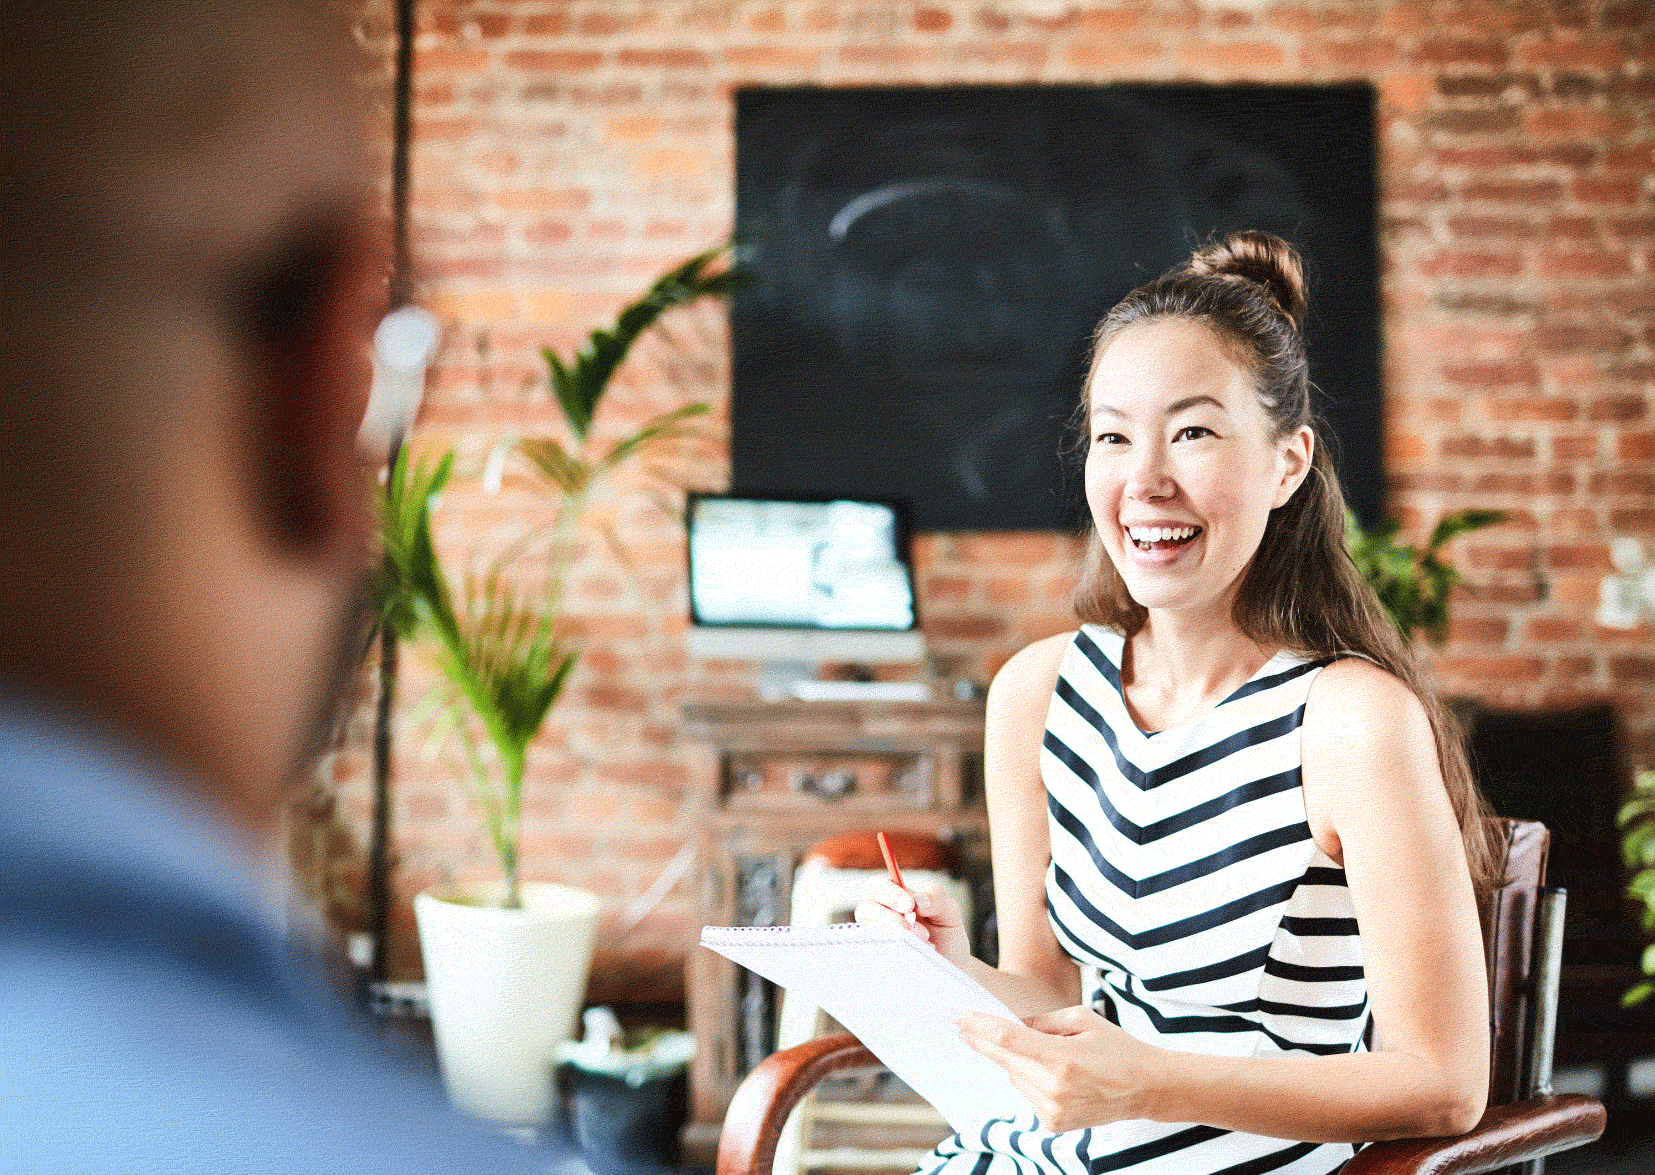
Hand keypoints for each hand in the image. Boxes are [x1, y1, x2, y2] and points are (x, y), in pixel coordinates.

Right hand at [853, 879, 971, 968]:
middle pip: (865, 908)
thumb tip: (918, 900)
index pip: (877, 886)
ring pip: (868, 931)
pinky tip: (914, 954)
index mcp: (895, 897)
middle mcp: (881, 915)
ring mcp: (878, 938)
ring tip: (923, 941)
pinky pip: (874, 953)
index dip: (889, 893)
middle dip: (890, 917)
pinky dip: (893, 951)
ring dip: (894, 934)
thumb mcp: (949, 911)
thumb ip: (937, 898)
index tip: (909, 905)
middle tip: (913, 926)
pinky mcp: (879, 957)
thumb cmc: (947, 935)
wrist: (953, 966)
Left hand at [954, 1006, 1162, 1133]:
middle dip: (982, 1040)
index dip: (978, 1027)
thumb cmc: (1117, 1047)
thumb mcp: (1081, 1019)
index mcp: (1061, 1058)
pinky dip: (1030, 1079)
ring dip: (1016, 1061)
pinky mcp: (1053, 1124)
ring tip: (1048, 1054)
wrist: (1146, 1088)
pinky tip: (1055, 1075)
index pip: (1007, 1040)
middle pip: (1004, 1059)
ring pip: (1014, 1076)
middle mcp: (1053, 1088)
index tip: (957, 1016)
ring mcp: (1052, 1111)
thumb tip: (1010, 1024)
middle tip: (961, 1024)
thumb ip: (1042, 1022)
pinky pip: (1026, 1093)